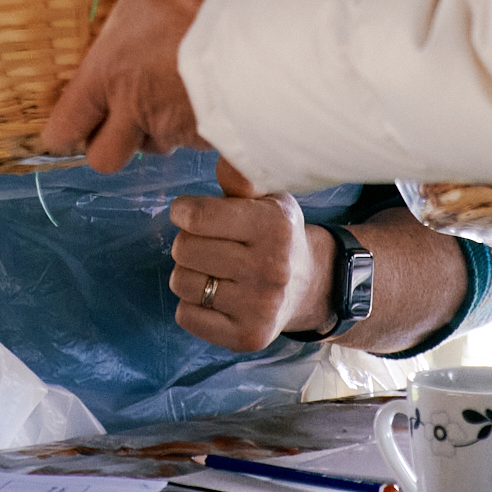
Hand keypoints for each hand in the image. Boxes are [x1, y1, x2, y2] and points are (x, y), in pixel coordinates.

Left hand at [40, 0, 220, 170]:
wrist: (271, 40)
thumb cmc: (200, 5)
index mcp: (110, 80)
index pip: (62, 131)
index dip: (61, 128)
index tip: (71, 117)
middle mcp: (140, 116)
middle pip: (104, 158)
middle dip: (110, 141)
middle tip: (123, 112)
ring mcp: (182, 134)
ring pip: (157, 149)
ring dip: (160, 131)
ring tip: (176, 94)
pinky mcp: (223, 144)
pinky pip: (211, 162)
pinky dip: (213, 142)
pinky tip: (225, 108)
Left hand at [170, 160, 331, 353]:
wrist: (308, 285)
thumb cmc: (275, 233)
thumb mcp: (267, 196)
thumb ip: (240, 177)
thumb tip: (224, 153)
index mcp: (275, 227)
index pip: (196, 216)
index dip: (184, 210)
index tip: (191, 212)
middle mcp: (270, 269)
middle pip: (183, 249)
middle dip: (188, 242)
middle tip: (209, 243)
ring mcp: (260, 308)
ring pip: (182, 282)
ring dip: (189, 273)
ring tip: (213, 268)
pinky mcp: (247, 337)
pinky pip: (186, 316)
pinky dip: (192, 304)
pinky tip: (216, 295)